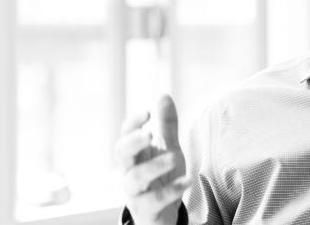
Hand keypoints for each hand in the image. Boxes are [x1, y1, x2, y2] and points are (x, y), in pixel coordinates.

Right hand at [116, 95, 187, 223]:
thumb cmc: (162, 178)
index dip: (133, 124)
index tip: (148, 113)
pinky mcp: (147, 210)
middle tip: (149, 134)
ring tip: (174, 156)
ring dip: (154, 166)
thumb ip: (166, 126)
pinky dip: (170, 190)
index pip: (125, 136)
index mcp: (134, 155)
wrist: (164, 214)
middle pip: (122, 154)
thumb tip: (163, 95)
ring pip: (135, 179)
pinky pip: (153, 201)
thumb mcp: (168, 149)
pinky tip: (187, 181)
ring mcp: (136, 192)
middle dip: (133, 143)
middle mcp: (130, 172)